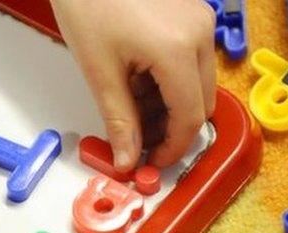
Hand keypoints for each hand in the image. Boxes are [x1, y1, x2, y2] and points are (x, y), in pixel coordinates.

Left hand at [51, 0, 216, 170]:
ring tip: (130, 104)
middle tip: (137, 138)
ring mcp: (199, 21)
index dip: (172, 148)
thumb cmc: (87, 2)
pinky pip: (190, 61)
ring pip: (196, 84)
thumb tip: (127, 159)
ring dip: (168, 105)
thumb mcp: (99, 70)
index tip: (152, 161)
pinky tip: (138, 80)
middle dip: (170, 128)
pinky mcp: (192, 15)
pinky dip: (169, 81)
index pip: (190, 117)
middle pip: (200, 102)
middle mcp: (199, 33)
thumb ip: (119, 120)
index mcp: (177, 49)